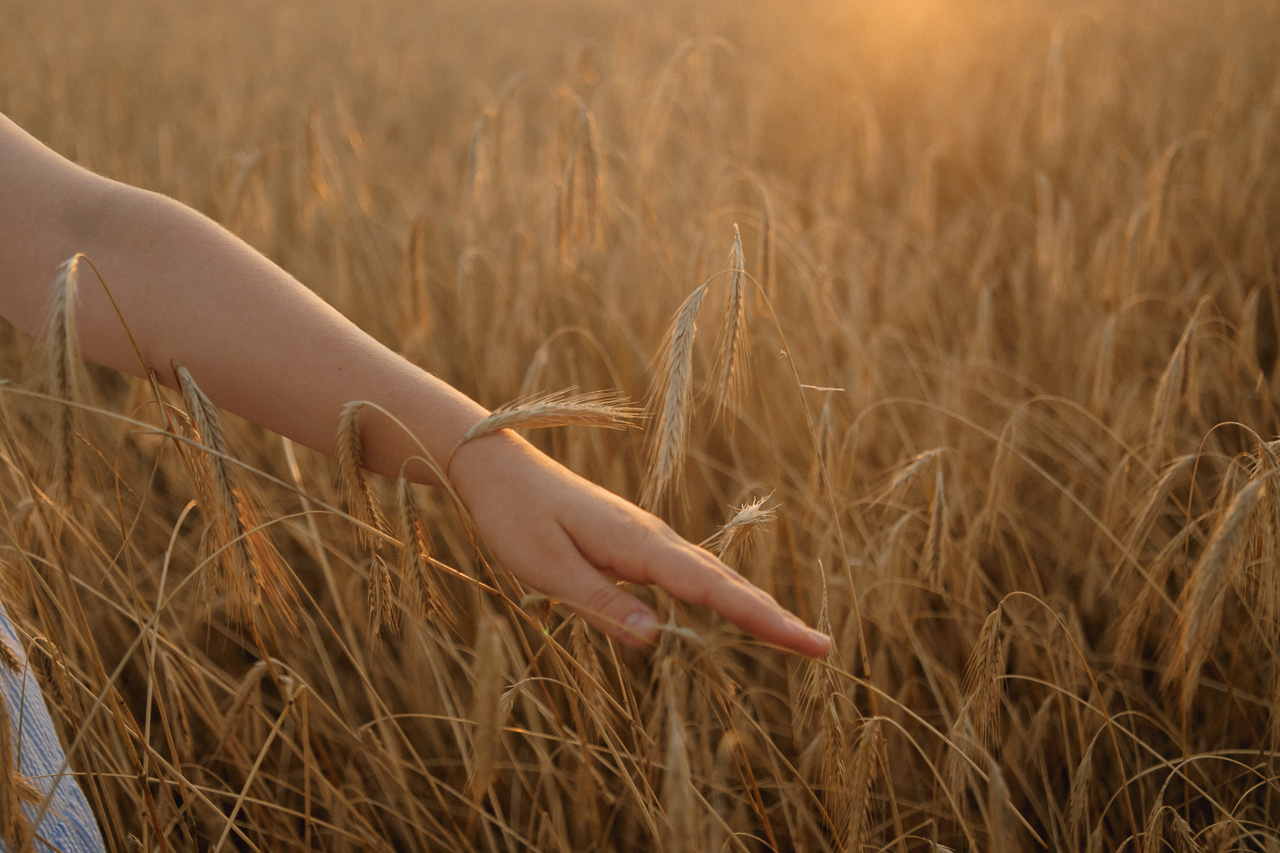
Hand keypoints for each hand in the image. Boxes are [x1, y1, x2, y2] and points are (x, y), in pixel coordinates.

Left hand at [447, 430, 831, 657]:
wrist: (496, 469)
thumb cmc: (516, 519)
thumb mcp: (548, 570)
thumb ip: (603, 605)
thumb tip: (657, 641)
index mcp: (640, 545)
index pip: (713, 591)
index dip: (763, 620)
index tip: (809, 642)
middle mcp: (654, 538)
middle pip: (726, 583)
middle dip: (774, 617)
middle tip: (823, 648)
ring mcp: (647, 538)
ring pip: (712, 577)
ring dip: (753, 607)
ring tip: (793, 636)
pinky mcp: (634, 542)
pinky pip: (689, 573)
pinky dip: (722, 594)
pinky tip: (731, 609)